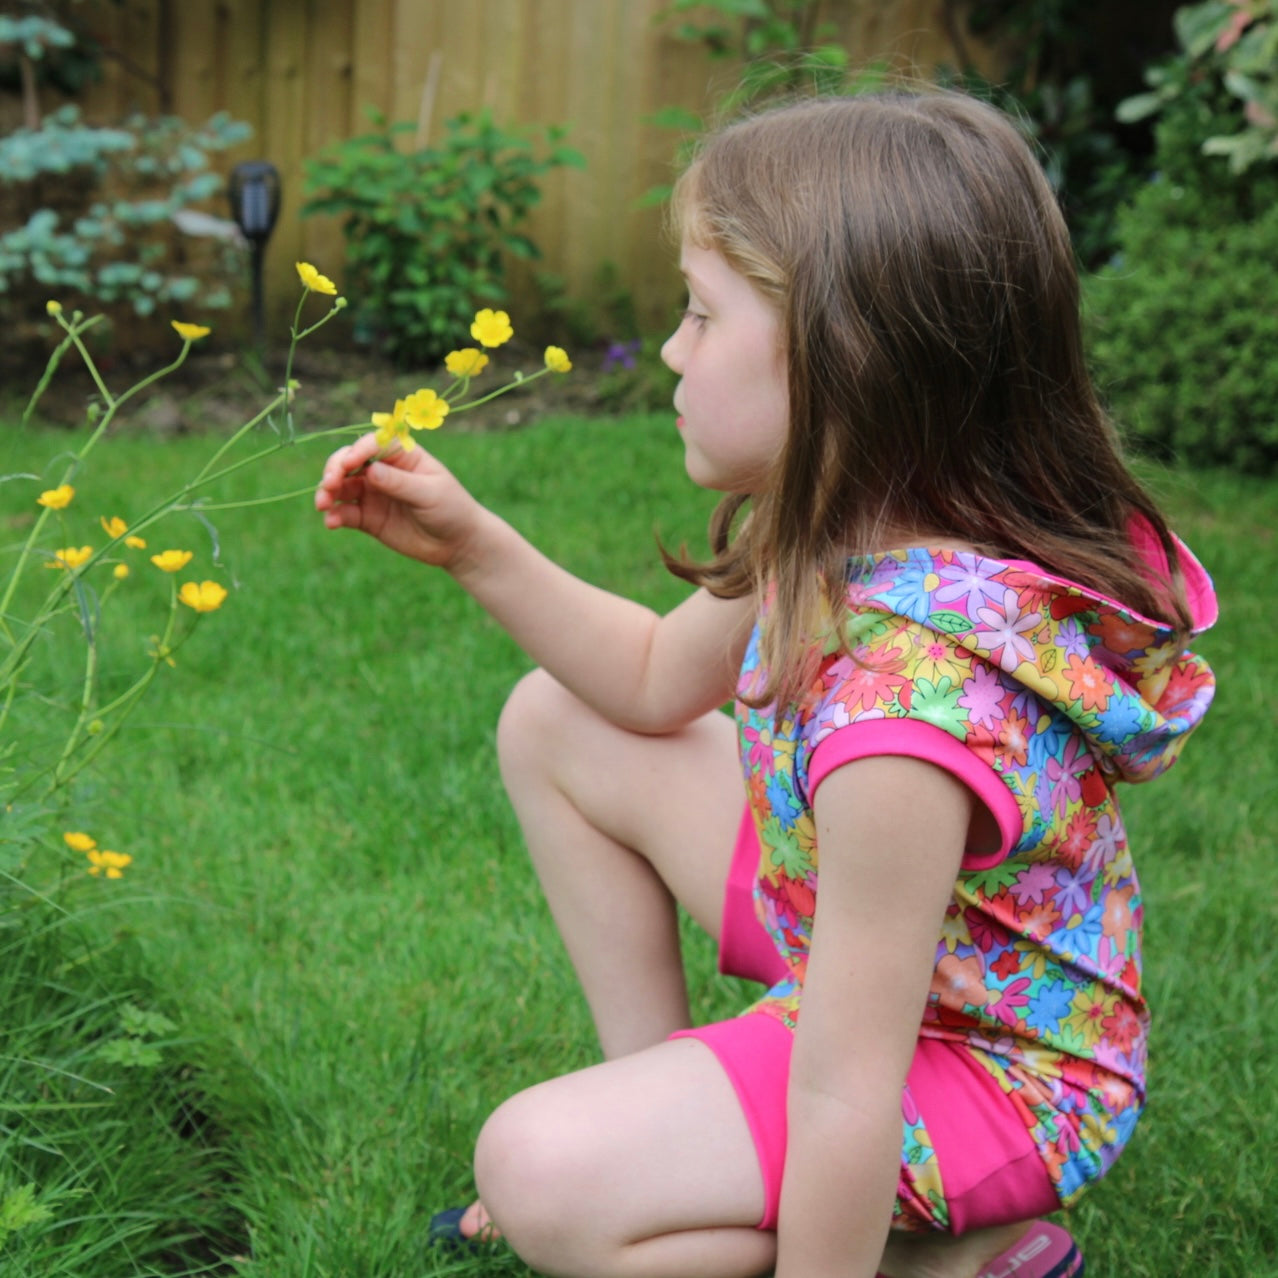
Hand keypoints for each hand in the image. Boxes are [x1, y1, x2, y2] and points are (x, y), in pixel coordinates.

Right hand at [314, 432, 484, 571]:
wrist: (458, 544)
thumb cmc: (451, 510)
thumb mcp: (429, 493)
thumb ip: (399, 483)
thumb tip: (370, 470)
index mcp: (402, 455)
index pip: (372, 443)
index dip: (357, 451)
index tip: (349, 464)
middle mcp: (383, 470)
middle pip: (349, 462)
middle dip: (335, 470)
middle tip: (329, 485)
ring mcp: (373, 494)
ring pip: (341, 487)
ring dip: (327, 493)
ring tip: (323, 505)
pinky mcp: (368, 518)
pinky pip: (345, 513)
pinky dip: (335, 516)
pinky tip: (332, 522)